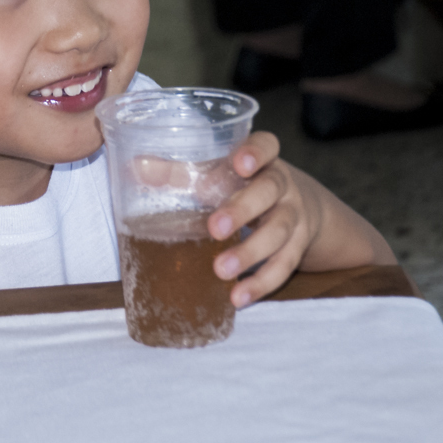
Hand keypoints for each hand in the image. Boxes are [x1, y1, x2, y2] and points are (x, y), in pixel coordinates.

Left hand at [132, 132, 347, 308]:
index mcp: (263, 160)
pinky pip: (284, 266)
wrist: (304, 208)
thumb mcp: (221, 173)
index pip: (266, 145)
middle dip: (242, 210)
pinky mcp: (298, 247)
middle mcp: (283, 186)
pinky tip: (239, 297)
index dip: (256, 152)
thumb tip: (137, 167)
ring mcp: (294, 217)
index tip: (240, 163)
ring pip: (278, 232)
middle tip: (214, 228)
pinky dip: (261, 283)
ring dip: (250, 253)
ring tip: (220, 270)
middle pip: (269, 191)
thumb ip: (181, 171)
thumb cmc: (247, 186)